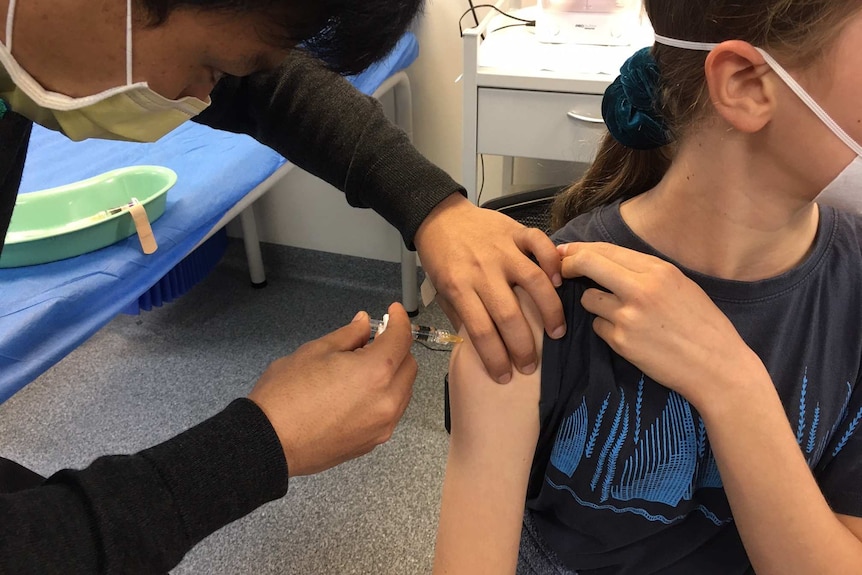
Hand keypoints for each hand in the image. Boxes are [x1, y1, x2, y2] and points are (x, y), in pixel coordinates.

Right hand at [248, 303, 416, 476]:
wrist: (267, 443)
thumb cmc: (285, 396)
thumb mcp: (315, 351)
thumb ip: (348, 336)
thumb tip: (363, 324)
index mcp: (376, 372)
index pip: (402, 339)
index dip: (399, 320)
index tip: (393, 312)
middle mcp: (387, 401)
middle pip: (409, 365)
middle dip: (397, 348)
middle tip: (374, 339)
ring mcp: (382, 425)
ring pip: (403, 391)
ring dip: (393, 374)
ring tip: (363, 366)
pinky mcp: (372, 442)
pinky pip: (390, 412)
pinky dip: (384, 396)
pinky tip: (359, 391)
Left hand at [414, 193, 565, 383]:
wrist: (438, 216)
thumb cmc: (441, 258)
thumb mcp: (441, 290)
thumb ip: (461, 315)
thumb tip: (481, 347)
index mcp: (458, 287)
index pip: (480, 331)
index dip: (496, 358)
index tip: (505, 377)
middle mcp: (482, 270)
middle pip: (509, 315)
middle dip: (523, 347)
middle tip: (531, 365)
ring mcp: (501, 249)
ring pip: (533, 282)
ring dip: (549, 311)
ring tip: (556, 333)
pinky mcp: (515, 231)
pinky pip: (540, 244)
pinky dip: (552, 261)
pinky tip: (559, 282)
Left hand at [559, 242, 763, 404]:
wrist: (717, 366)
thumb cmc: (703, 325)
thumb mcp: (681, 285)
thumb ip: (647, 272)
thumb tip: (609, 261)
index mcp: (658, 270)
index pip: (606, 250)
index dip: (580, 249)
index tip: (567, 251)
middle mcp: (641, 288)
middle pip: (587, 264)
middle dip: (568, 265)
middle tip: (561, 271)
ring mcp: (628, 316)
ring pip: (588, 299)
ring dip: (595, 304)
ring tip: (620, 314)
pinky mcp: (621, 342)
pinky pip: (598, 327)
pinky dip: (607, 330)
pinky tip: (630, 337)